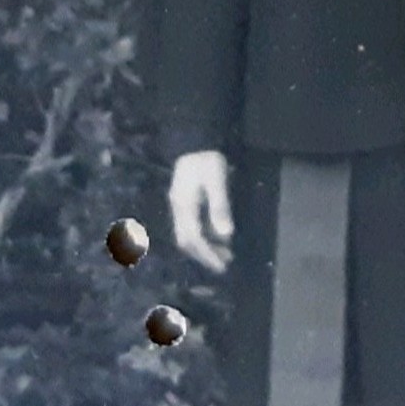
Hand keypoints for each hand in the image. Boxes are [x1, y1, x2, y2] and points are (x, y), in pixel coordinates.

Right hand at [169, 150, 234, 271]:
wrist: (195, 140)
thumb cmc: (207, 159)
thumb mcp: (217, 181)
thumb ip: (220, 207)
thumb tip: (226, 235)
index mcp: (184, 205)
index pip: (194, 238)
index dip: (208, 254)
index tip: (222, 265)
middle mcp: (178, 209)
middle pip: (187, 241)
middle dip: (205, 255)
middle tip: (224, 264)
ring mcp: (179, 205)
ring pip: (187, 235)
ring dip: (204, 247)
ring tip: (225, 254)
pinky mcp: (183, 202)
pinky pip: (190, 226)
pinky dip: (203, 236)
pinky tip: (217, 237)